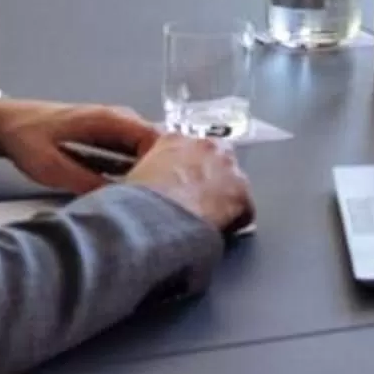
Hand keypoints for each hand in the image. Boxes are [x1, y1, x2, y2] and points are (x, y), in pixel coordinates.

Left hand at [0, 97, 173, 195]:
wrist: (6, 124)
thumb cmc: (27, 140)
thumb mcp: (52, 168)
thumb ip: (85, 182)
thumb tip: (118, 200)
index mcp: (110, 119)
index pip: (155, 138)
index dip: (165, 165)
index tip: (162, 193)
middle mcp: (119, 119)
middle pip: (157, 144)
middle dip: (163, 170)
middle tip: (162, 200)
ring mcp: (115, 127)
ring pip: (146, 150)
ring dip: (151, 171)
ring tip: (153, 199)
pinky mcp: (108, 137)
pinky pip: (133, 153)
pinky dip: (138, 170)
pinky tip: (136, 191)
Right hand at [123, 132, 256, 237]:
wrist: (151, 220)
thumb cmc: (133, 204)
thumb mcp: (129, 181)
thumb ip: (141, 177)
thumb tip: (136, 193)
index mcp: (173, 140)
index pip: (188, 150)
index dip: (185, 171)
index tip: (181, 186)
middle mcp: (205, 145)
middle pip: (217, 159)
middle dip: (210, 178)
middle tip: (196, 203)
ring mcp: (227, 167)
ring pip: (233, 182)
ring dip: (223, 197)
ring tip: (207, 219)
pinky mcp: (241, 193)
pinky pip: (245, 209)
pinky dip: (236, 220)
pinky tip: (220, 233)